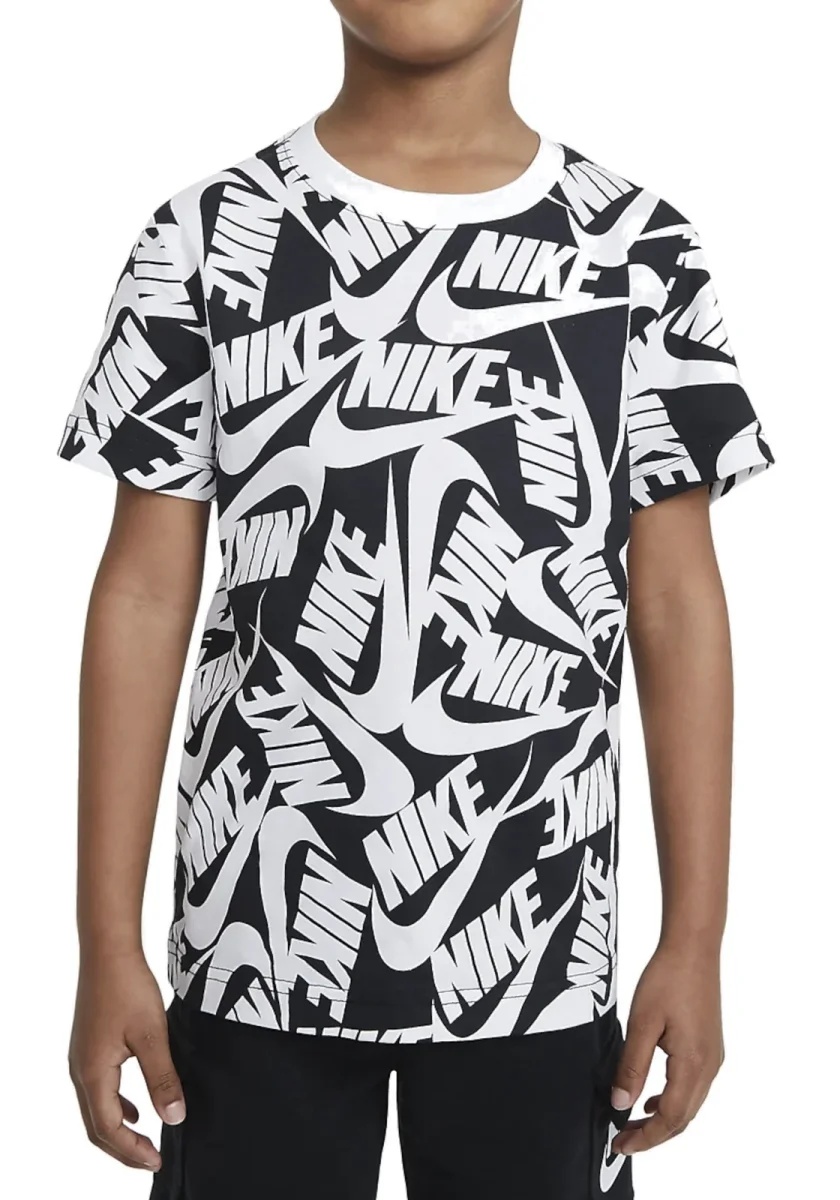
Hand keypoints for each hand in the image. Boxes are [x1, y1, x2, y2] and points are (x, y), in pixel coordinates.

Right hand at [68, 951, 184, 1170]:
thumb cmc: (128, 987)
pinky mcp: (89, 1045)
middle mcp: (81, 1069)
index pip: (108, 1129)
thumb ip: (163, 1078)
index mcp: (94, 1072)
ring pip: (96, 1107)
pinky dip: (115, 1104)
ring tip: (145, 1138)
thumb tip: (174, 1117)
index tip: (156, 1160)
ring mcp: (82, 1057)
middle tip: (151, 1158)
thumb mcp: (153, 1035)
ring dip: (119, 1127)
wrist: (108, 950)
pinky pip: (99, 1088)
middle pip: (97, 1125)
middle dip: (124, 1147)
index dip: (132, 1151)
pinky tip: (135, 1104)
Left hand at [610, 944, 723, 1154]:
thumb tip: (621, 1104)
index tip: (620, 1146)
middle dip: (653, 1135)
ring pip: (690, 1104)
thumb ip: (632, 1066)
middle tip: (622, 1141)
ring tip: (633, 1123)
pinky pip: (693, 1087)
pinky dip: (673, 1100)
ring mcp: (713, 1057)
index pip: (671, 1119)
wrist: (694, 947)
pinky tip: (653, 1097)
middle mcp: (710, 1066)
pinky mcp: (711, 1046)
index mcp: (693, 1064)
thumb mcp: (642, 1022)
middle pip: (683, 1119)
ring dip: (663, 1120)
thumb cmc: (668, 978)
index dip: (645, 1138)